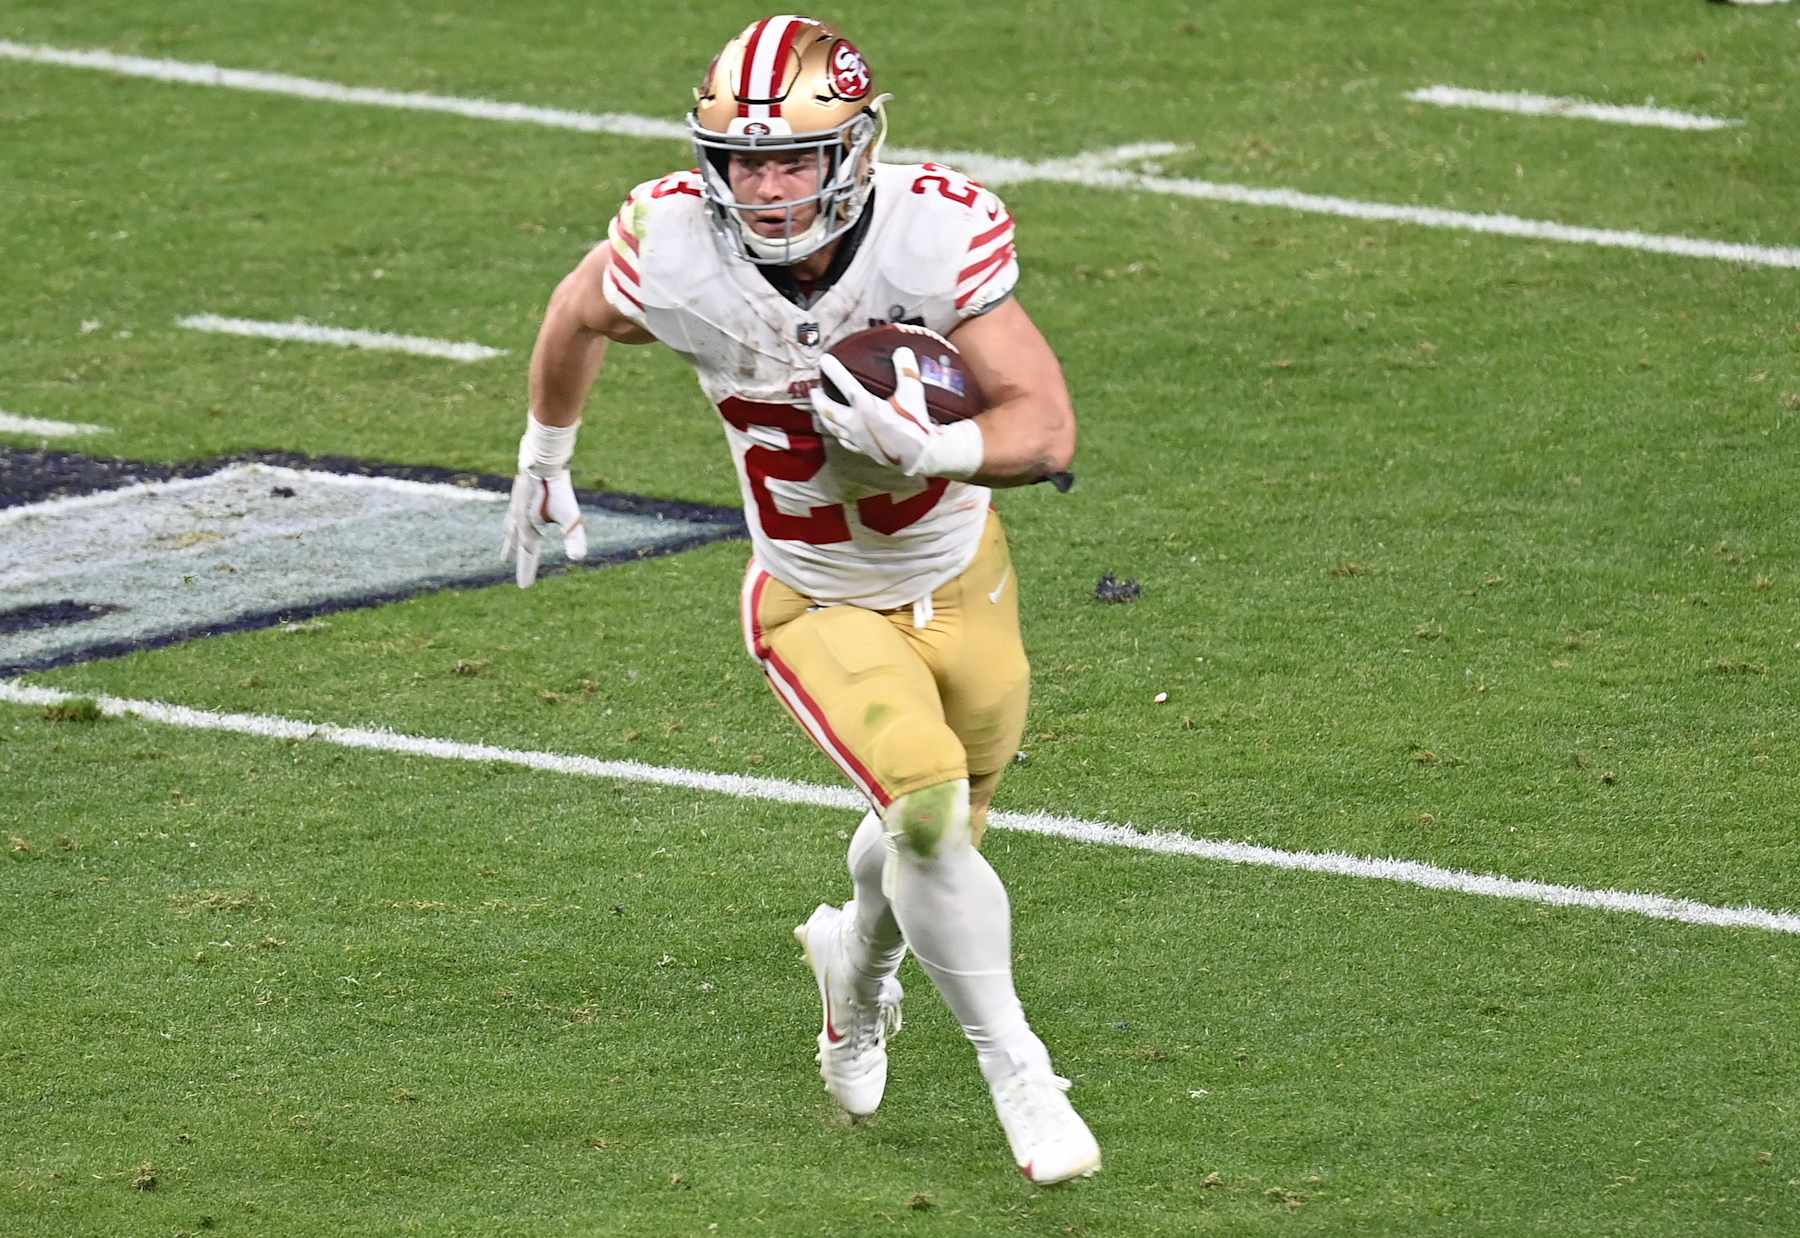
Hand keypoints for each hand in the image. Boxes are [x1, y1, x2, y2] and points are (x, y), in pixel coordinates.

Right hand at [501, 470, 586, 587]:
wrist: (543, 462)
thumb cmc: (556, 489)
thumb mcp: (569, 515)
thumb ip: (573, 537)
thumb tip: (578, 558)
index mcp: (529, 529)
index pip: (528, 556)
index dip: (526, 571)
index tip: (524, 587)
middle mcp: (519, 522)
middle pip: (518, 547)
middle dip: (520, 563)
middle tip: (520, 583)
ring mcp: (517, 509)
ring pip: (511, 532)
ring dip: (509, 545)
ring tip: (504, 556)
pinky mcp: (520, 498)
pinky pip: (513, 517)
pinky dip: (511, 526)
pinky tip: (513, 523)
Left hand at [810, 347, 980, 479]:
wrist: (921, 456)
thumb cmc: (915, 425)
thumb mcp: (913, 394)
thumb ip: (906, 371)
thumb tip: (902, 351)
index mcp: (866, 406)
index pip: (845, 385)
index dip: (834, 370)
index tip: (824, 360)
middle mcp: (856, 423)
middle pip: (829, 409)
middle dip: (819, 399)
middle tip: (814, 390)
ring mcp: (857, 438)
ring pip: (832, 427)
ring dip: (824, 416)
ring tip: (820, 410)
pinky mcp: (863, 449)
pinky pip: (845, 442)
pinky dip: (839, 434)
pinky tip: (839, 433)